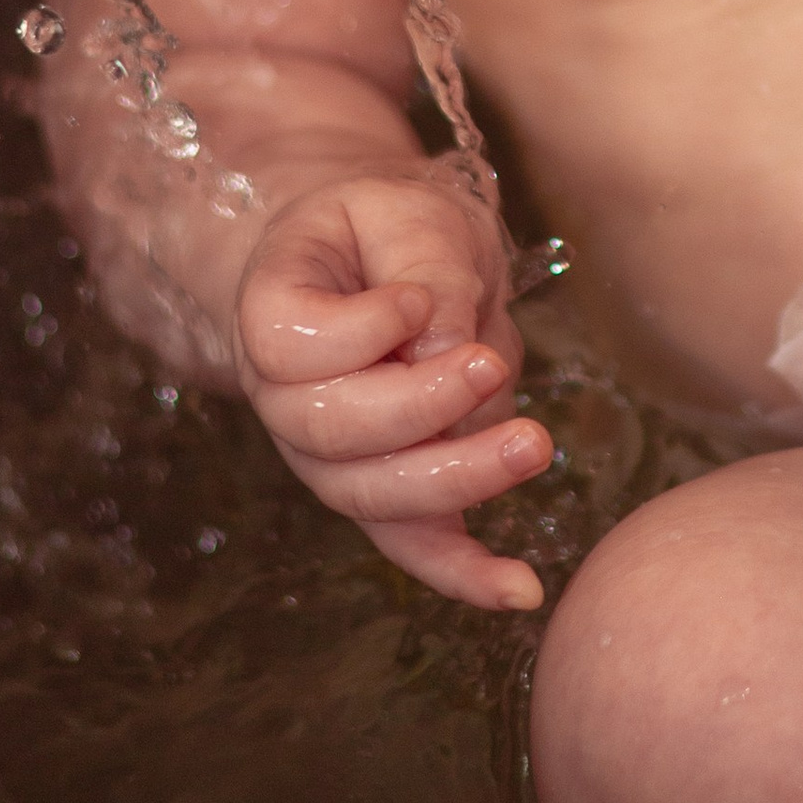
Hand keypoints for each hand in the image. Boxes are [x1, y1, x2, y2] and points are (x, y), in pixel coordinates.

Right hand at [234, 169, 550, 612]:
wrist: (387, 261)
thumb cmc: (391, 230)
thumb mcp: (410, 214)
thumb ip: (427, 265)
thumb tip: (449, 346)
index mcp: (271, 312)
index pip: (287, 345)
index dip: (358, 332)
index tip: (418, 297)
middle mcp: (284, 398)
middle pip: (329, 430)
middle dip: (419, 407)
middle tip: (490, 365)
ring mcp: (329, 457)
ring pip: (374, 494)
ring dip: (456, 479)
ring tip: (532, 444)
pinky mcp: (387, 492)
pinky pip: (414, 544)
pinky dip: (464, 573)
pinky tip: (519, 588)